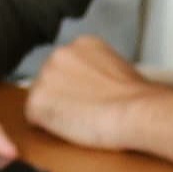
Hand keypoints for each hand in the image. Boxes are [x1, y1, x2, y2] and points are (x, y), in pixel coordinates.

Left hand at [17, 32, 172, 155]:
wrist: (136, 112)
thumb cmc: (138, 100)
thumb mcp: (118, 70)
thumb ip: (97, 72)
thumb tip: (94, 87)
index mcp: (82, 44)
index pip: (67, 68)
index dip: (76, 88)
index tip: (90, 98)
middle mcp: (60, 53)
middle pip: (50, 81)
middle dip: (62, 97)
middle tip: (87, 111)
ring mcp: (45, 76)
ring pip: (41, 99)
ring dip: (55, 112)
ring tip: (83, 120)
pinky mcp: (37, 101)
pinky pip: (34, 119)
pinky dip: (49, 127)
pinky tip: (72, 127)